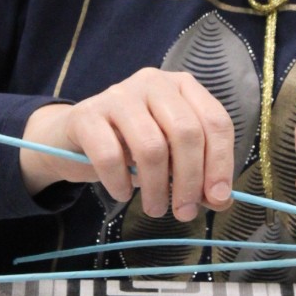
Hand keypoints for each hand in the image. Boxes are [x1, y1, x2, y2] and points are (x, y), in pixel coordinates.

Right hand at [19, 67, 235, 220]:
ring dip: (157, 188)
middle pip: (186, 132)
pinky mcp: (87, 114)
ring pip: (151, 146)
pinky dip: (120, 183)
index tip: (218, 199)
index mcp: (182, 87)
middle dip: (190, 180)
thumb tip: (222, 201)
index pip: (215, 121)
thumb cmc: (131, 145)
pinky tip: (122, 194)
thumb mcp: (170, 156)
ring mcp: (118, 95)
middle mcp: (154, 82)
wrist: (74, 138)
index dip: (221, 162)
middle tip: (184, 213)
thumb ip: (198, 174)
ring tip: (155, 209)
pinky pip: (110, 155)